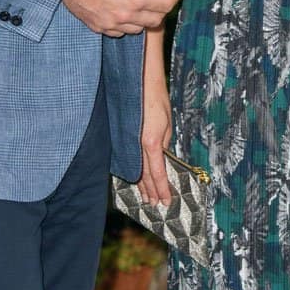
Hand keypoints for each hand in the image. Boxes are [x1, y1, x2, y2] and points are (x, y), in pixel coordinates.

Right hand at [62, 0, 180, 37]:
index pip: (166, 5)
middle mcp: (125, 15)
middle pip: (155, 20)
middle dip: (162, 8)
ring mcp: (111, 24)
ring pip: (139, 29)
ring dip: (145, 17)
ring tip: (141, 2)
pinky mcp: (99, 27)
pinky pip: (120, 31)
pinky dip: (127, 23)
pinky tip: (124, 9)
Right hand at [137, 80, 171, 204]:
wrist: (140, 85)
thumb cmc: (157, 101)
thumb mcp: (167, 125)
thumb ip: (164, 144)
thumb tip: (163, 157)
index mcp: (151, 143)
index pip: (158, 173)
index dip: (162, 188)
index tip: (166, 201)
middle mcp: (137, 146)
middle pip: (144, 175)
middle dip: (151, 191)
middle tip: (155, 205)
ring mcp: (127, 143)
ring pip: (135, 169)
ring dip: (141, 185)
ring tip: (146, 198)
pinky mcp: (122, 139)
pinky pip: (128, 160)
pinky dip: (132, 171)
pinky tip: (133, 179)